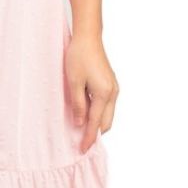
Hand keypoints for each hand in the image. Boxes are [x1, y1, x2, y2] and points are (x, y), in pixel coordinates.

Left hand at [65, 34, 118, 152]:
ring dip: (97, 123)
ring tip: (82, 130)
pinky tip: (87, 113)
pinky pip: (107, 105)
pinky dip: (98, 113)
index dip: (89, 138)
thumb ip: (78, 104)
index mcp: (104, 94)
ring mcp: (114, 88)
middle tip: (82, 143)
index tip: (83, 150)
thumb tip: (80, 123)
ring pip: (108, 114)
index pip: (95, 123)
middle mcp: (113, 93)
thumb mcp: (74, 82)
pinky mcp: (110, 84)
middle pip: (106, 122)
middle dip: (95, 133)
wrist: (88, 37)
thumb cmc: (78, 57)